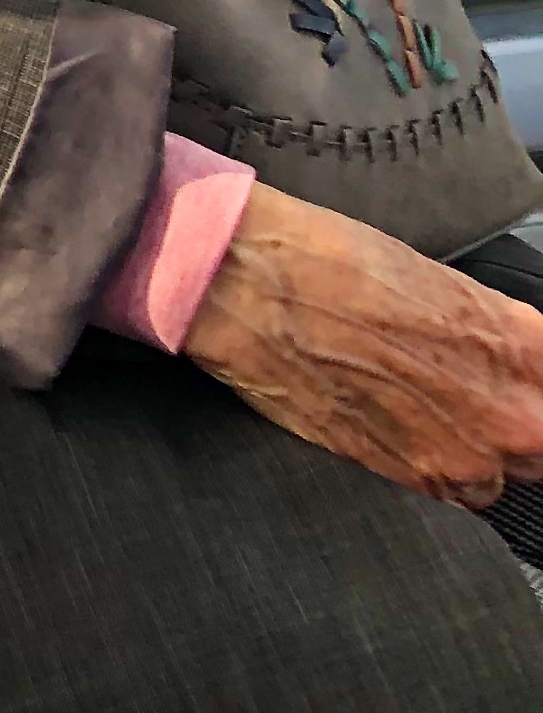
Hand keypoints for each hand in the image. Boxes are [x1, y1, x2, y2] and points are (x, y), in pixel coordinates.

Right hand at [181, 184, 542, 506]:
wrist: (241, 284)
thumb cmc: (325, 262)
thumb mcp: (437, 277)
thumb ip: (497, 331)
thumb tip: (518, 356)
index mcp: (519, 349)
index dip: (529, 385)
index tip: (514, 380)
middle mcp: (505, 416)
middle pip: (541, 445)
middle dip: (516, 421)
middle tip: (465, 389)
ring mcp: (456, 457)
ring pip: (498, 476)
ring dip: (476, 449)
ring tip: (425, 406)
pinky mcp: (403, 478)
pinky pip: (448, 490)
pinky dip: (431, 464)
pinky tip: (393, 420)